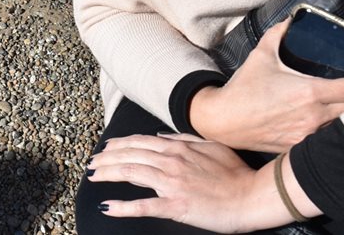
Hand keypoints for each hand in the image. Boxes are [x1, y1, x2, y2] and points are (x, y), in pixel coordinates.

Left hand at [86, 133, 281, 232]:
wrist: (251, 195)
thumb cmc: (235, 172)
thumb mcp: (210, 145)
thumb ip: (183, 138)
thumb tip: (160, 136)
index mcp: (178, 147)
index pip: (140, 142)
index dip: (119, 144)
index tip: (106, 148)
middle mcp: (171, 161)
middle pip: (130, 155)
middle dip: (107, 159)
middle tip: (91, 164)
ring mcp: (172, 182)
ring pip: (131, 173)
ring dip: (108, 174)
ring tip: (93, 177)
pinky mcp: (176, 205)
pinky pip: (144, 205)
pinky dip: (123, 206)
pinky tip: (108, 206)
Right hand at [192, 19, 343, 151]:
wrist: (223, 120)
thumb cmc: (243, 88)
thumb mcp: (261, 55)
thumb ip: (279, 33)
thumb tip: (290, 18)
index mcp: (310, 93)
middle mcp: (315, 117)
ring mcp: (309, 136)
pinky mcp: (300, 147)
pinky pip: (328, 138)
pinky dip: (336, 126)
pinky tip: (334, 116)